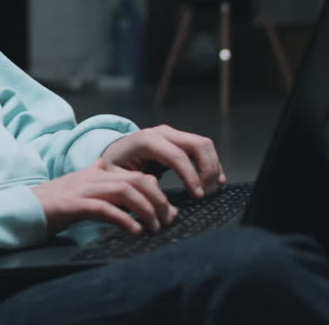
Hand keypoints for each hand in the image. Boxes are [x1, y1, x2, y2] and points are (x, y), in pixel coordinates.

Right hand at [31, 158, 176, 235]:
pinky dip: (124, 219)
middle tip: (168, 221)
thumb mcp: (77, 186)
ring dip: (146, 210)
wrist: (22, 208)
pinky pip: (105, 209)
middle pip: (137, 181)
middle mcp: (94, 177)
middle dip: (158, 201)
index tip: (169, 211)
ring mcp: (83, 189)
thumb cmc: (52, 203)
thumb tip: (104, 166)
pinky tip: (134, 231)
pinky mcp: (73, 205)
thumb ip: (93, 177)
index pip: (137, 175)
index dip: (158, 192)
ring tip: (155, 228)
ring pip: (126, 192)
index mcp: (98, 173)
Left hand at [101, 124, 225, 198]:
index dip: (191, 176)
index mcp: (147, 140)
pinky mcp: (179, 140)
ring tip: (212, 190)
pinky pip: (202, 148)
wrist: (112, 153)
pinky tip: (216, 180)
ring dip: (213, 167)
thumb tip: (158, 190)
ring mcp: (173, 134)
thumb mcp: (116, 178)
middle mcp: (163, 132)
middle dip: (207, 170)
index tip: (197, 196)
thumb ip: (136, 184)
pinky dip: (212, 163)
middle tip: (207, 194)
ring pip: (204, 144)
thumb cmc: (113, 167)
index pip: (177, 156)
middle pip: (197, 145)